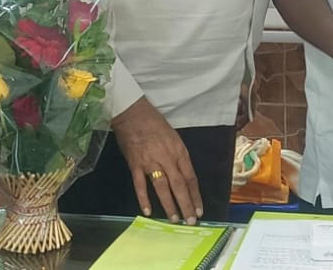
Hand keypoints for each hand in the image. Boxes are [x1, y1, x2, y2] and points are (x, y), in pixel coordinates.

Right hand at [111, 98, 201, 224]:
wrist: (132, 113)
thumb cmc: (155, 123)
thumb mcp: (174, 138)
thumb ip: (178, 157)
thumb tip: (182, 178)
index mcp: (179, 151)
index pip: (190, 178)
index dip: (195, 195)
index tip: (200, 210)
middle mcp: (167, 158)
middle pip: (179, 185)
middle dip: (186, 204)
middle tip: (190, 220)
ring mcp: (150, 162)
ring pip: (162, 187)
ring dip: (169, 204)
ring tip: (174, 219)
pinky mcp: (135, 164)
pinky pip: (140, 184)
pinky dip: (144, 198)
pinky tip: (148, 212)